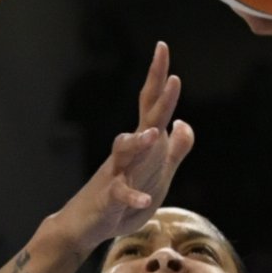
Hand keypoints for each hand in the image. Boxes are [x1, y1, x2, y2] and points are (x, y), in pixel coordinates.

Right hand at [48, 48, 194, 256]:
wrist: (86, 225)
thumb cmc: (122, 199)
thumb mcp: (157, 175)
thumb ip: (174, 150)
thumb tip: (185, 123)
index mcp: (143, 146)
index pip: (152, 105)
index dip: (159, 78)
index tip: (162, 47)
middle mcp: (128, 153)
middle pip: (145, 119)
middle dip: (157, 98)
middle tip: (171, 75)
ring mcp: (116, 173)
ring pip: (124, 151)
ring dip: (139, 142)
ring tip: (155, 134)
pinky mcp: (109, 199)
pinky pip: (120, 194)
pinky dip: (133, 197)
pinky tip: (144, 200)